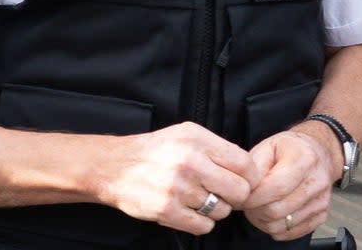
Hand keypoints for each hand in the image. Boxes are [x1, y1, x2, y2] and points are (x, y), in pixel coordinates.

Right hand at [101, 122, 259, 234]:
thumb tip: (247, 171)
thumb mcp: (183, 135)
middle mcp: (189, 161)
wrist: (112, 166)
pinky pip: (204, 226)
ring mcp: (178, 187)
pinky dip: (199, 222)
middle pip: (240, 191)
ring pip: (222, 211)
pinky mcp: (168, 209)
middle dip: (234, 197)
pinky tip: (186, 210)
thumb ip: (215, 148)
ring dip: (213, 209)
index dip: (249, 178)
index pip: (245, 164)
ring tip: (195, 199)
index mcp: (196, 139)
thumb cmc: (152, 151)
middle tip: (221, 194)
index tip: (241, 182)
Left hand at [242, 128, 335, 238]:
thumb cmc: (288, 149)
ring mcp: (321, 202)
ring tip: (255, 207)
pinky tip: (268, 214)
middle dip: (254, 210)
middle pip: (278, 209)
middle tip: (245, 202)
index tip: (240, 195)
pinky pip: (292, 233)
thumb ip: (254, 166)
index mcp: (304, 159)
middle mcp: (317, 182)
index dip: (253, 196)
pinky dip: (275, 228)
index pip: (276, 187)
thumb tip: (244, 189)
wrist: (317, 153)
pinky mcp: (321, 216)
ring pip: (283, 225)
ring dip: (262, 220)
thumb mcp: (266, 146)